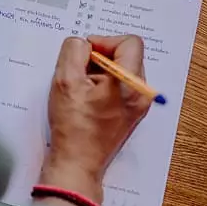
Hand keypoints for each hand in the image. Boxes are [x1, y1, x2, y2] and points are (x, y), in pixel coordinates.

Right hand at [39, 35, 152, 205]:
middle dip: (102, 57)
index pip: (130, 42)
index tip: (87, 54)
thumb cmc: (73, 127)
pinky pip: (121, 87)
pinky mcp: (131, 114)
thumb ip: (73, 51)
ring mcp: (138, 105)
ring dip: (101, 71)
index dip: (105, 41)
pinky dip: (104, 85)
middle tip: (80, 71)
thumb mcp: (65, 81)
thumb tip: (82, 44)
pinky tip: (87, 98)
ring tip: (82, 87)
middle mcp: (141, 93)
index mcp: (130, 83)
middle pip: (127, 56)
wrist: (77, 163)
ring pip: (123, 71)